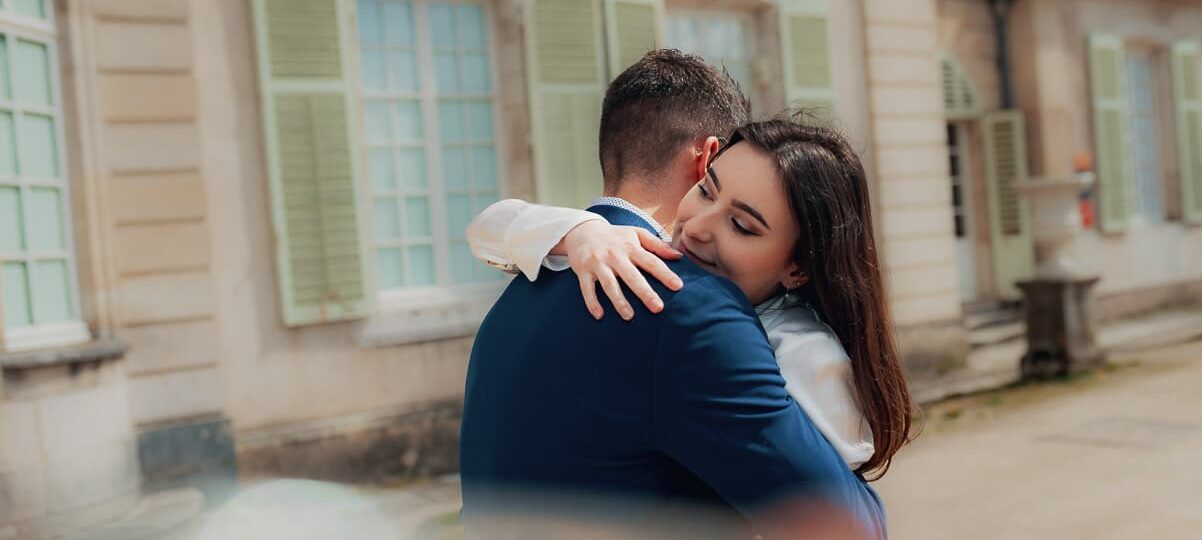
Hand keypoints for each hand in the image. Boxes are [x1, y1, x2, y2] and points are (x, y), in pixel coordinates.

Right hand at [560, 221, 683, 319]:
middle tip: (658, 308)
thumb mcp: (636, 233)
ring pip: (609, 285)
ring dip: (619, 301)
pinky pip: (587, 289)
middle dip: (645, 292)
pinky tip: (599, 315)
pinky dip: (592, 302)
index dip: (665, 274)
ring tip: (629, 316)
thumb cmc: (615, 236)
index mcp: (631, 247)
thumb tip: (679, 256)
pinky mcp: (583, 271)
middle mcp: (615, 255)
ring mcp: (598, 263)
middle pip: (632, 276)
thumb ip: (657, 244)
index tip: (678, 286)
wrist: (582, 230)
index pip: (651, 261)